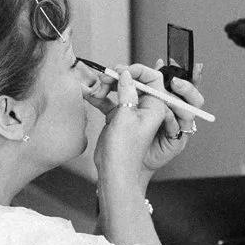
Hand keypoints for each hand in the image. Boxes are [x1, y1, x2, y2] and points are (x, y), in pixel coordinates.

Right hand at [94, 65, 197, 190]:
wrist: (113, 173)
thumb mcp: (125, 117)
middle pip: (134, 82)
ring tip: (95, 91)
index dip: (136, 71)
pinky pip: (110, 101)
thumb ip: (126, 92)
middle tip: (104, 78)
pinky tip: (89, 96)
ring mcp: (131, 113)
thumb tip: (126, 74)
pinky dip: (100, 98)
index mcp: (155, 107)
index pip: (152, 79)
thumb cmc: (124, 151)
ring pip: (120, 90)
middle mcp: (145, 108)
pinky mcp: (119, 118)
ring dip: (106, 87)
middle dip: (117, 78)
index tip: (120, 70)